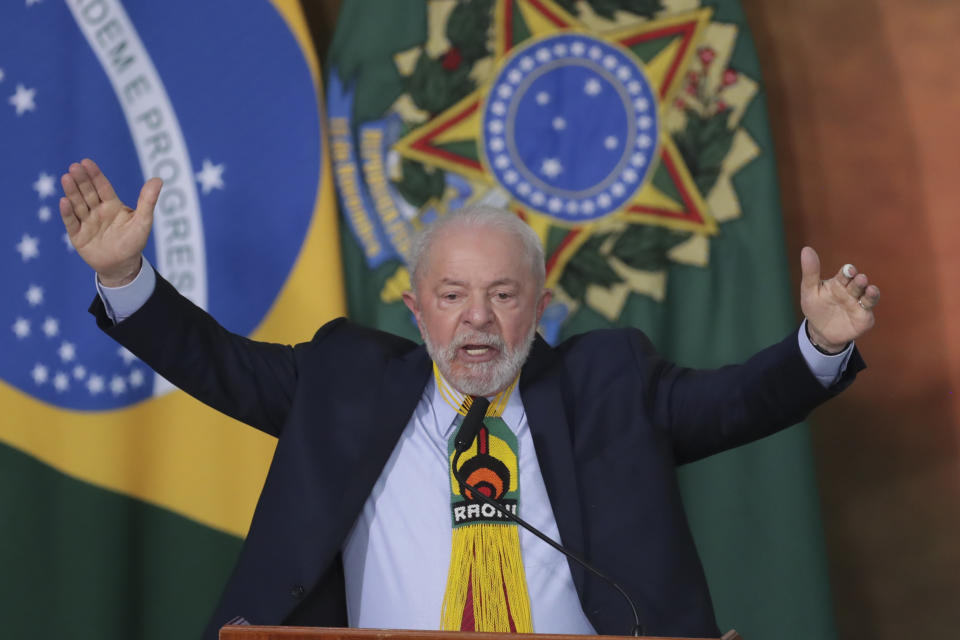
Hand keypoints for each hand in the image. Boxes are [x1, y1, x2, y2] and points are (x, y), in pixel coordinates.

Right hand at [59, 158, 161, 286]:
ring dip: (72, 192)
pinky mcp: (77, 235)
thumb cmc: (134, 242)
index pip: (102, 187)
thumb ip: (148, 201)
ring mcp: (86, 222)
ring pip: (78, 204)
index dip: (95, 175)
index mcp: (112, 205)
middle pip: (87, 193)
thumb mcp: (143, 221)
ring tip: (66, 178)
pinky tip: (64, 201)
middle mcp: (97, 211)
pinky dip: (67, 212)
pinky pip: (71, 222)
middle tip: (74, 167)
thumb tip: (158, 179)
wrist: (122, 266)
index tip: (86, 162)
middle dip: (81, 180)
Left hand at [800, 246, 879, 352]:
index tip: (848, 270)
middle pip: (857, 283)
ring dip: (869, 291)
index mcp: (839, 283)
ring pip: (868, 294)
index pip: (845, 274)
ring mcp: (859, 303)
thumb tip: (806, 249)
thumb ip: (810, 272)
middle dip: (858, 280)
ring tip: (868, 287)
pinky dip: (871, 303)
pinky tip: (871, 299)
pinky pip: (869, 309)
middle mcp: (851, 291)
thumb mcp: (809, 290)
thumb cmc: (816, 307)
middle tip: (858, 278)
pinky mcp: (865, 316)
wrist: (820, 332)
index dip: (847, 271)